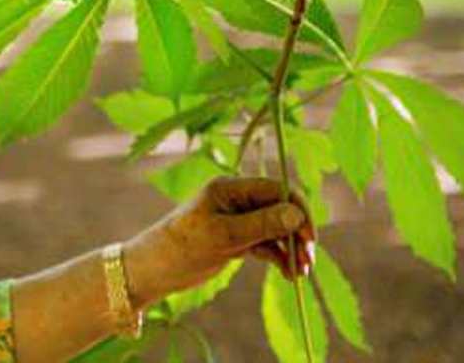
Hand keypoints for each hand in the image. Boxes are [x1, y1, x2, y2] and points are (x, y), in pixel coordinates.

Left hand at [124, 176, 315, 305]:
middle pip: (280, 210)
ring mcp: (237, 220)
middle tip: (308, 261)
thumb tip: (297, 214)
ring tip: (300, 275)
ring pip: (276, 230)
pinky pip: (266, 245)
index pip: (276, 189)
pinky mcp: (237, 240)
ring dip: (291, 249)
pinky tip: (288, 275)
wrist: (154, 270)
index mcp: (230, 187)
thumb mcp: (224, 236)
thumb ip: (261, 224)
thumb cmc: (182, 247)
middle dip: (297, 233)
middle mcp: (236, 200)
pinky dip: (279, 258)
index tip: (309, 237)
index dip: (298, 210)